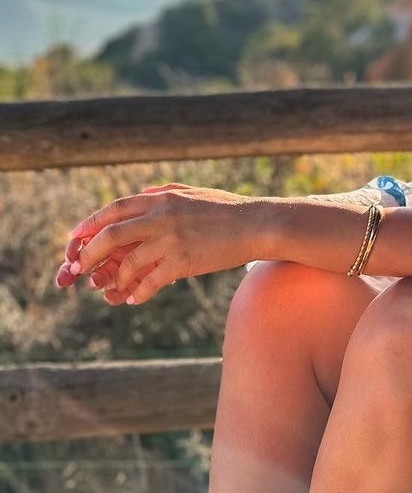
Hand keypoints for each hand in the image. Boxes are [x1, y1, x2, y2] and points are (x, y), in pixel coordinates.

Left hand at [56, 182, 265, 305]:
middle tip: (79, 269)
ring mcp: (171, 240)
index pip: (113, 210)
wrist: (256, 225)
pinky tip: (135, 299)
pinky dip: (139, 292)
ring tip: (113, 289)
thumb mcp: (192, 193)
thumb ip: (163, 193)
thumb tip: (140, 196)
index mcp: (160, 199)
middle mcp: (161, 217)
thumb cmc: (226, 210)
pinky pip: (151, 281)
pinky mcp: (184, 261)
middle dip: (89, 255)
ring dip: (116, 279)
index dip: (89, 225)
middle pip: (111, 236)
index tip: (74, 239)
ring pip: (129, 263)